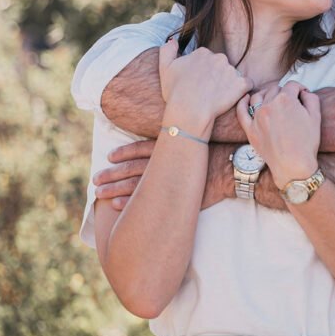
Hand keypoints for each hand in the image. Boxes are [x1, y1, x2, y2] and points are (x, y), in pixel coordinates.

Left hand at [93, 140, 233, 210]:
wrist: (238, 167)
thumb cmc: (222, 151)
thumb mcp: (201, 137)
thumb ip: (185, 136)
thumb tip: (178, 128)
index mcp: (172, 147)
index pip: (142, 148)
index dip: (124, 152)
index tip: (110, 156)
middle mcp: (168, 163)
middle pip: (133, 168)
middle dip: (112, 173)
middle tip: (96, 178)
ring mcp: (171, 182)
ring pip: (135, 186)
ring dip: (114, 189)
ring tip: (99, 193)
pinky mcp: (176, 198)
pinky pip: (148, 202)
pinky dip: (129, 204)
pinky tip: (115, 207)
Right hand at [159, 39, 251, 133]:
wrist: (189, 111)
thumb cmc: (175, 92)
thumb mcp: (165, 68)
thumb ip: (167, 50)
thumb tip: (173, 40)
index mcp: (203, 52)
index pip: (208, 60)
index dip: (204, 73)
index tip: (198, 83)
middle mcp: (219, 58)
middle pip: (221, 66)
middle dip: (217, 77)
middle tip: (208, 91)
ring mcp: (231, 70)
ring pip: (233, 75)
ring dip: (229, 84)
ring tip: (217, 97)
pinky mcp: (241, 84)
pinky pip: (247, 85)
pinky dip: (242, 91)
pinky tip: (231, 98)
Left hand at [236, 81, 320, 188]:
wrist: (293, 165)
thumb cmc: (307, 142)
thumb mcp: (316, 117)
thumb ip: (311, 98)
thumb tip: (303, 92)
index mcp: (286, 99)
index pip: (292, 85)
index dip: (300, 89)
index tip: (303, 96)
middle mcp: (269, 104)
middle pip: (276, 89)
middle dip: (285, 92)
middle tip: (292, 103)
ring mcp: (257, 117)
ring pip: (259, 96)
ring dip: (267, 94)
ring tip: (274, 100)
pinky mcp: (249, 129)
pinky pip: (241, 111)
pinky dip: (243, 102)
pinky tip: (246, 98)